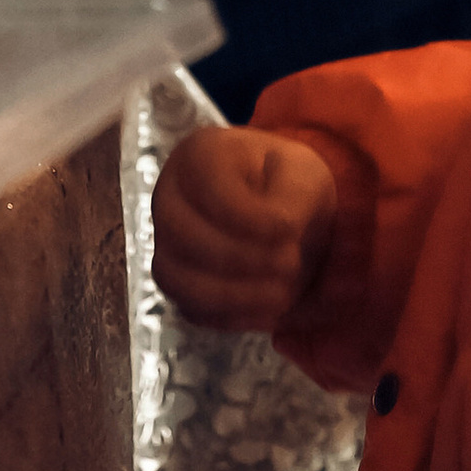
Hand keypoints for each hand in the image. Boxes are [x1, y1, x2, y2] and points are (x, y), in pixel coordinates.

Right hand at [152, 126, 337, 330]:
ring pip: (173, 277)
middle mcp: (170, 197)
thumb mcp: (304, 174)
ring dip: (231, 294)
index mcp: (198, 154)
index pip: (207, 187)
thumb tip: (281, 231)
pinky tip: (271, 308)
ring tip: (283, 294)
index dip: (248, 216)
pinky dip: (231, 316)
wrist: (287, 217)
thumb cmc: (290, 185)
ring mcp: (166, 242)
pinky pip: (191, 309)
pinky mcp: (179, 284)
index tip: (290, 229)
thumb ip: (293, 196)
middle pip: (180, 232)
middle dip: (238, 257)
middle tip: (290, 262)